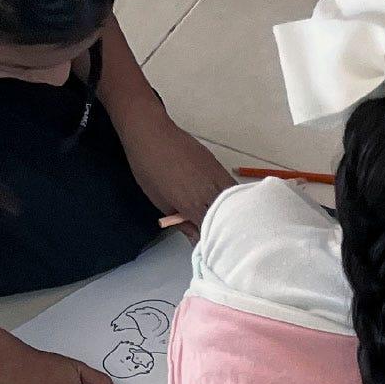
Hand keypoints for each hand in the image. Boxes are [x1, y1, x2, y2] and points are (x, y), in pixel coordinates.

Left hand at [118, 115, 232, 235]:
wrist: (152, 135)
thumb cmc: (148, 168)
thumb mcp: (159, 201)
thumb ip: (180, 220)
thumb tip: (194, 236)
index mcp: (192, 204)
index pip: (210, 231)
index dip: (212, 241)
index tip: (212, 248)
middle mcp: (210, 192)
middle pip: (228, 218)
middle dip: (227, 230)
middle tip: (224, 238)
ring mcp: (218, 177)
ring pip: (236, 203)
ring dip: (233, 214)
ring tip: (229, 222)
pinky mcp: (220, 166)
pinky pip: (233, 188)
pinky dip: (233, 199)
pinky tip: (227, 203)